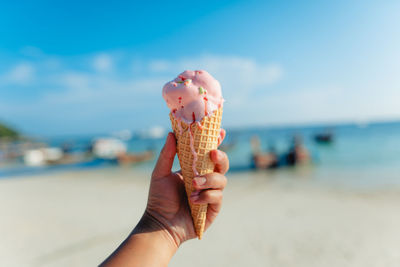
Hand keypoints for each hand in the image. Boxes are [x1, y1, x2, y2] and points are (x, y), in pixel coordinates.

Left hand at [146, 130, 228, 246]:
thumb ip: (167, 154)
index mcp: (194, 169)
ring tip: (194, 184)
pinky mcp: (213, 208)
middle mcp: (205, 180)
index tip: (220, 132)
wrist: (160, 224)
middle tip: (212, 154)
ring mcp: (211, 194)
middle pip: (222, 164)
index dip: (217, 142)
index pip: (209, 154)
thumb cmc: (159, 199)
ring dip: (209, 180)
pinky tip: (193, 200)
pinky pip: (218, 197)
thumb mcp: (160, 174)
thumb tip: (172, 134)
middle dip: (221, 157)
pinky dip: (206, 196)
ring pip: (222, 180)